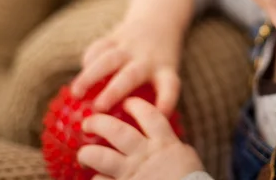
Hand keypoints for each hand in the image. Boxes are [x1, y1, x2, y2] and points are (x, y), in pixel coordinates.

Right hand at [70, 20, 180, 114]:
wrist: (159, 20)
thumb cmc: (160, 61)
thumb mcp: (167, 75)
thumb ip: (154, 97)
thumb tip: (130, 131)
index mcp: (165, 71)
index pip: (170, 87)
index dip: (166, 101)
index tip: (160, 114)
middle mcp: (148, 59)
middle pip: (131, 75)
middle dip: (114, 91)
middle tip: (98, 109)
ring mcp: (131, 46)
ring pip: (108, 59)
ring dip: (90, 77)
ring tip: (76, 94)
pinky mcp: (116, 35)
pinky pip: (99, 47)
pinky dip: (88, 60)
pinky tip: (81, 74)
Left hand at [77, 98, 203, 179]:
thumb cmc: (192, 178)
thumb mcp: (186, 156)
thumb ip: (171, 145)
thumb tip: (164, 138)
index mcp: (164, 142)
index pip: (148, 115)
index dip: (136, 106)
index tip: (127, 102)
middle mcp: (145, 154)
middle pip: (117, 131)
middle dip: (100, 123)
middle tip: (89, 121)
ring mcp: (132, 173)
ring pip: (102, 157)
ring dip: (88, 153)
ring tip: (83, 153)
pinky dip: (97, 179)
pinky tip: (96, 177)